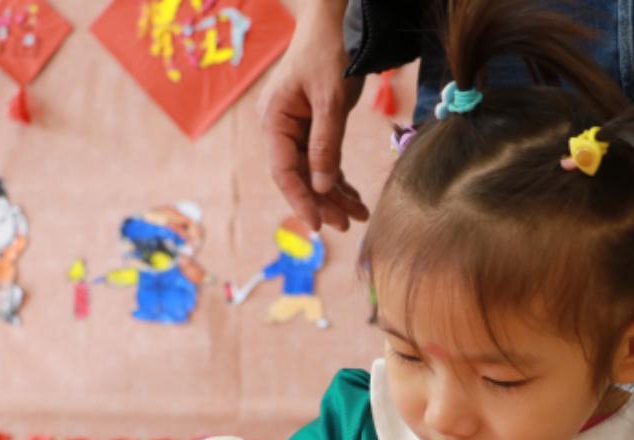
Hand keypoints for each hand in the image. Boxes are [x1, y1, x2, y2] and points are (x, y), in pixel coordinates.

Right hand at [259, 0, 368, 230]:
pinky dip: (339, 178)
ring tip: (359, 215)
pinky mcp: (314, 125)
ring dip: (335, 194)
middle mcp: (280, 127)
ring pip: (314, 171)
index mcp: (274, 120)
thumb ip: (326, 144)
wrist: (337, 18)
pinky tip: (354, 197)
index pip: (284, 171)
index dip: (301, 200)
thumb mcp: (331, 99)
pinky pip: (324, 159)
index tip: (319, 224)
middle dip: (324, 202)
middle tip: (348, 225)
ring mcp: (297, 128)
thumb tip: (323, 187)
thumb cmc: (330, 50)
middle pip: (300, 176)